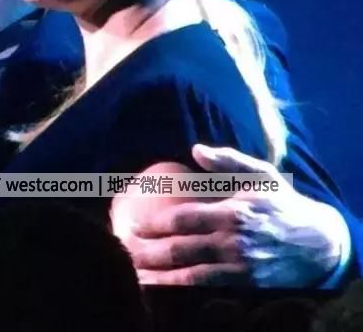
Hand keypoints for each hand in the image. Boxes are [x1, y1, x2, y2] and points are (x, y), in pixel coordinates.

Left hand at [113, 145, 348, 286]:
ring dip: (158, 275)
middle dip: (146, 250)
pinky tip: (161, 290)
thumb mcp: (260, 173)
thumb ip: (227, 161)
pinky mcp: (246, 287)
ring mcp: (240, 268)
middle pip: (179, 249)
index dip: (153, 222)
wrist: (319, 243)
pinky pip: (207, 291)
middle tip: (122, 248)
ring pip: (189, 275)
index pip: (182, 218)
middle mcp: (234, 241)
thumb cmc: (282, 202)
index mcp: (232, 211)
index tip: (132, 222)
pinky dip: (181, 292)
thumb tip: (195, 150)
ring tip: (132, 273)